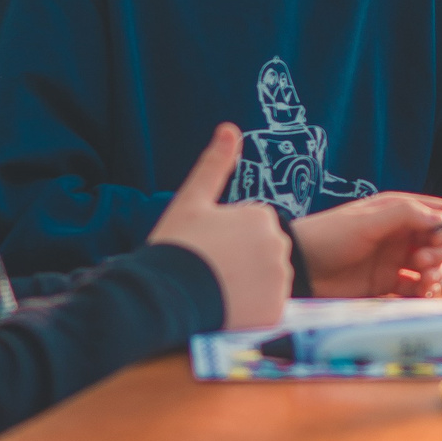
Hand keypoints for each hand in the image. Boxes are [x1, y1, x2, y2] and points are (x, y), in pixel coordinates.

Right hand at [149, 122, 291, 329]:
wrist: (162, 298)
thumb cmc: (175, 246)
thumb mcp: (191, 200)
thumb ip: (214, 164)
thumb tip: (229, 129)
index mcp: (262, 217)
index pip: (252, 228)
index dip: (225, 239)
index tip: (205, 248)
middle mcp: (279, 246)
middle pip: (263, 254)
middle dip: (241, 261)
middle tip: (208, 270)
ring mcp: (280, 281)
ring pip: (266, 281)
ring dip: (247, 285)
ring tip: (215, 290)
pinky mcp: (276, 312)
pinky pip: (267, 307)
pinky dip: (251, 309)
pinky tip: (227, 308)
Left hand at [292, 191, 441, 296]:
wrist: (300, 267)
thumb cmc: (329, 236)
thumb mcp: (367, 220)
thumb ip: (406, 214)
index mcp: (399, 211)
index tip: (438, 239)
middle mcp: (402, 234)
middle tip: (420, 262)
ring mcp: (396, 260)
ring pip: (434, 266)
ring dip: (437, 274)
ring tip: (423, 281)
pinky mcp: (387, 283)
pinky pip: (417, 287)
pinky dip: (425, 291)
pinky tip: (420, 293)